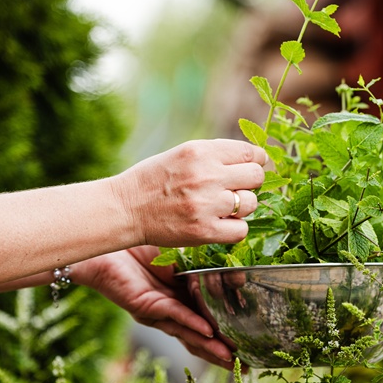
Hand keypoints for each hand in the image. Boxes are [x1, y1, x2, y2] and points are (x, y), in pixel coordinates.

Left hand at [72, 246, 236, 369]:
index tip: (250, 344)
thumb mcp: (179, 254)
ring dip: (210, 346)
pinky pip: (173, 316)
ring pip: (188, 332)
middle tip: (247, 364)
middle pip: (200, 336)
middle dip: (222, 351)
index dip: (228, 332)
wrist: (105, 244)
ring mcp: (158, 312)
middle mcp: (171, 310)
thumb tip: (233, 267)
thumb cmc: (140, 244)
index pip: (208, 319)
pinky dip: (191, 324)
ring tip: (231, 357)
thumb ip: (201, 264)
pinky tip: (208, 332)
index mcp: (181, 297)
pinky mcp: (145, 306)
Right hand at [111, 139, 266, 247]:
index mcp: (201, 151)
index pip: (250, 153)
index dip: (255, 162)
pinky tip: (219, 224)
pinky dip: (234, 229)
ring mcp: (207, 204)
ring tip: (221, 207)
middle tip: (234, 189)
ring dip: (241, 207)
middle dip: (249, 183)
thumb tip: (254, 159)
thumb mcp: (183, 154)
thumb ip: (216, 154)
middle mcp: (207, 175)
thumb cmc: (154, 180)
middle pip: (256, 177)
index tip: (249, 169)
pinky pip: (241, 230)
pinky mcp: (204, 230)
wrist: (125, 208)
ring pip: (251, 203)